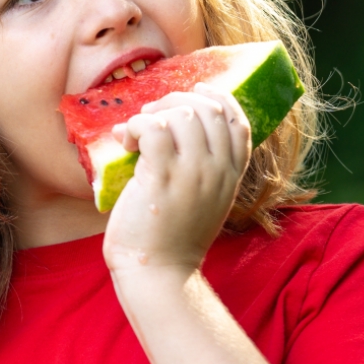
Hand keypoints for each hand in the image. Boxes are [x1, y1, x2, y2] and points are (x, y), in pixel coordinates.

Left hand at [101, 82, 249, 278]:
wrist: (158, 273)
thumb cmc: (172, 237)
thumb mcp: (205, 200)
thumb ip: (202, 167)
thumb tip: (173, 126)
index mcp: (231, 175)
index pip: (238, 121)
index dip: (218, 98)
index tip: (196, 91)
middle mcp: (218, 170)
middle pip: (209, 109)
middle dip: (177, 100)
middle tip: (153, 114)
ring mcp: (193, 173)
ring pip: (181, 114)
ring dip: (152, 112)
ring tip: (136, 130)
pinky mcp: (162, 176)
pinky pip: (152, 127)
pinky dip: (135, 125)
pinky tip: (126, 140)